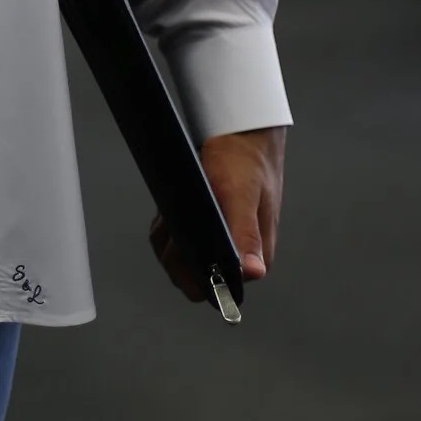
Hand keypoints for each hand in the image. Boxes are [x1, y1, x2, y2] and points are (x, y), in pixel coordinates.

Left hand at [149, 125, 285, 302]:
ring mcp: (216, 241)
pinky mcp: (200, 226)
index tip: (183, 246)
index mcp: (253, 257)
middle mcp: (235, 255)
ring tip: (177, 207)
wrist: (241, 130)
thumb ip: (247, 235)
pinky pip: (171, 238)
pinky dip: (166, 224)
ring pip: (176, 257)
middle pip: (190, 275)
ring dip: (168, 236)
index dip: (192, 275)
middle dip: (175, 251)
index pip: (214, 289)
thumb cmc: (246, 161)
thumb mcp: (242, 195)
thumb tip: (252, 272)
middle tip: (178, 219)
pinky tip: (172, 206)